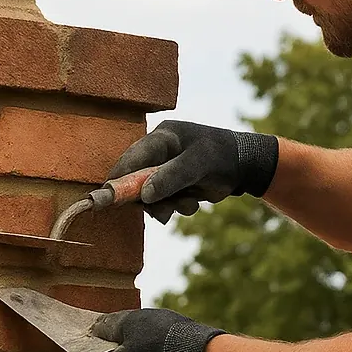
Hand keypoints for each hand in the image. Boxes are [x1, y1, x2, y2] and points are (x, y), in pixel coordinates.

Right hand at [107, 120, 278, 223]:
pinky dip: (175, 208)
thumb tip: (143, 196)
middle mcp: (158, 154)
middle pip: (136, 182)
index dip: (118, 179)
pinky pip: (163, 203)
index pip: (130, 159)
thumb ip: (170, 177)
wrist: (244, 165)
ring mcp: (163, 170)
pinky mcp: (172, 185)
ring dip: (167, 206)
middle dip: (149, 199)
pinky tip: (193, 204)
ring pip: (150, 197)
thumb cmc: (221, 156)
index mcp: (161, 138)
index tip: (108, 199)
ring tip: (189, 205)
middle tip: (163, 212)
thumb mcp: (198, 164)